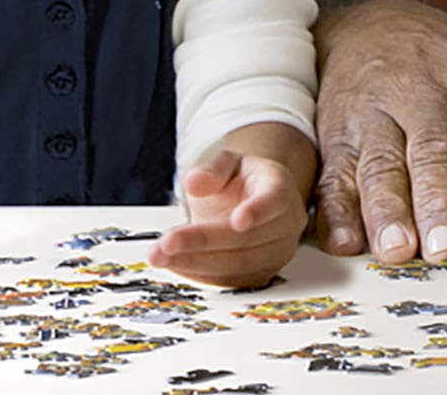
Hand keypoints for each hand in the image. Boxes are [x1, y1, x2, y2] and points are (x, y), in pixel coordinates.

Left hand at [150, 138, 309, 288]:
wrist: (253, 202)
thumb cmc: (242, 182)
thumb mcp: (228, 164)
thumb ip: (213, 171)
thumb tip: (193, 182)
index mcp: (279, 189)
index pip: (274, 201)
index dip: (257, 211)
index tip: (237, 221)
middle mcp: (285, 225)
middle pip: (247, 239)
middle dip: (204, 242)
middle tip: (167, 242)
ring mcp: (276, 253)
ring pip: (238, 265)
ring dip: (196, 263)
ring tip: (161, 256)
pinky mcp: (261, 274)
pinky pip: (231, 280)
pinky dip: (200, 274)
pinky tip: (175, 264)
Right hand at [313, 0, 446, 264]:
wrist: (370, 25)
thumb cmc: (445, 69)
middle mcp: (422, 89)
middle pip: (433, 151)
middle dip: (438, 202)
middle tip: (445, 247)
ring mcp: (372, 109)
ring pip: (379, 164)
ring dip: (387, 212)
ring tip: (396, 250)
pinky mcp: (333, 131)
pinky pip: (332, 173)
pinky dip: (336, 212)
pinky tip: (346, 242)